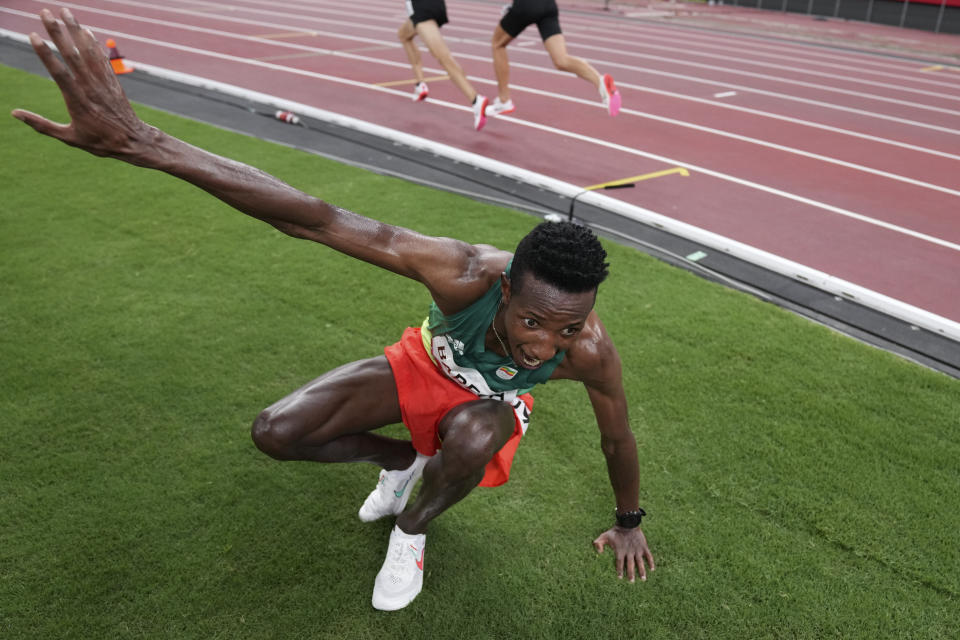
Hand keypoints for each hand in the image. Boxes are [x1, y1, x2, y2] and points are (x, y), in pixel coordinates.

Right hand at [11, 8, 154, 162]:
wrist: (134, 141)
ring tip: (64, 11)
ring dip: (75, 29)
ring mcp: (103, 82)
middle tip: (44, 12)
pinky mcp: (112, 81)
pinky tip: (86, 31)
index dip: (45, 54)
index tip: (33, 36)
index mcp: (78, 101)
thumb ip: (41, 125)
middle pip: (72, 55)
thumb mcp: (69, 138)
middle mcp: (91, 88)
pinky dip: (94, 44)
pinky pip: (102, 58)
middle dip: (58, 32)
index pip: (59, 73)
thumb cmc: (100, 142)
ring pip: (88, 52)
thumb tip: (14, 113)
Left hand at [593, 525, 654, 582]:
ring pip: (640, 562)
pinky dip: (650, 562)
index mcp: (620, 551)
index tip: (620, 578)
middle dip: (631, 574)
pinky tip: (652, 569)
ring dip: (642, 571)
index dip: (619, 570)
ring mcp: (637, 550)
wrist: (627, 523)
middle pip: (630, 565)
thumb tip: (598, 552)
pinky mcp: (643, 546)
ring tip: (643, 579)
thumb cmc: (615, 531)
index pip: (619, 563)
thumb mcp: (604, 536)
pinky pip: (648, 555)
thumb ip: (599, 543)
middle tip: (631, 582)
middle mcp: (629, 552)